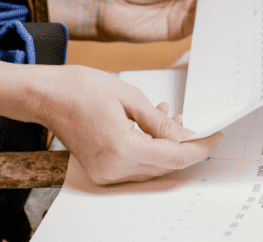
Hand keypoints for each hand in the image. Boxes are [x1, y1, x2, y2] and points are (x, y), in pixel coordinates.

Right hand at [31, 64, 221, 184]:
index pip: (174, 157)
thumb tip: (186, 134)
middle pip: (163, 165)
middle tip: (192, 121)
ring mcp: (105, 174)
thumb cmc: (80, 87)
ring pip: (150, 166)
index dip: (199, 147)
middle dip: (181, 143)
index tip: (215, 135)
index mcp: (121, 149)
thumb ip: (160, 120)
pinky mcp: (101, 170)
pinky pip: (134, 164)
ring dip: (164, 144)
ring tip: (168, 115)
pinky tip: (150, 125)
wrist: (46, 95)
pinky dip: (147, 148)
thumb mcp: (128, 95)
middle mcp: (113, 169)